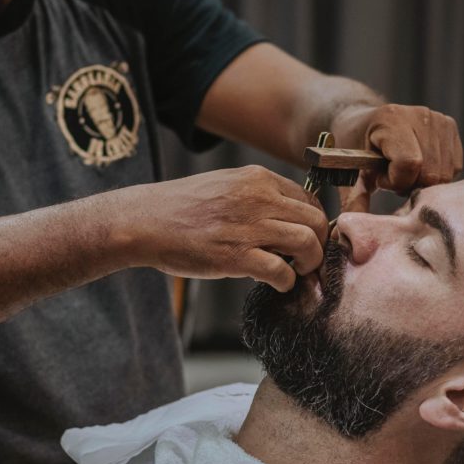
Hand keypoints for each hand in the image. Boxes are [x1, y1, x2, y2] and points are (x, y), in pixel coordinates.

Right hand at [130, 166, 328, 291]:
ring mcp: (248, 226)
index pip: (310, 198)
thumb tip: (287, 216)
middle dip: (319, 244)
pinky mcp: (236, 256)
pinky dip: (287, 282)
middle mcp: (258, 198)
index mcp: (257, 179)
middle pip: (317, 220)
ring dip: (310, 263)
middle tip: (308, 260)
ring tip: (297, 272)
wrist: (144, 222)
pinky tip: (278, 284)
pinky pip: (282, 271)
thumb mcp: (225, 185)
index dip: (315, 222)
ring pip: (308, 243)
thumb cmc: (181, 208)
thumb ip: (257, 195)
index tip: (309, 238)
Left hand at [332, 103, 461, 209]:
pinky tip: (418, 166)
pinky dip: (436, 174)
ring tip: (404, 171)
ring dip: (423, 181)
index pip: (409, 163)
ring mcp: (438, 119)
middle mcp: (419, 114)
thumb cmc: (354, 147)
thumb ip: (353, 199)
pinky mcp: (450, 127)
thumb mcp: (348, 172)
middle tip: (392, 176)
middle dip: (410, 184)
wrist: (364, 121)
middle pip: (430, 173)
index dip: (395, 181)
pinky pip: (454, 167)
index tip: (380, 177)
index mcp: (391, 119)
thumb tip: (346, 234)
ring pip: (444, 174)